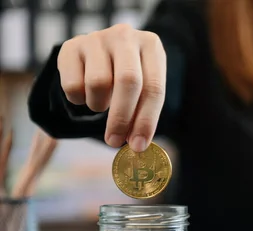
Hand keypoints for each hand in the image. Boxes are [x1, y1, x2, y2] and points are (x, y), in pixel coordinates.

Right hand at [57, 24, 166, 151]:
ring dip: (98, 105)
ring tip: (102, 104)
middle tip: (114, 141)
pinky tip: (85, 93)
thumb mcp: (144, 89)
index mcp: (152, 46)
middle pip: (127, 81)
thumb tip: (137, 145)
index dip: (146, 120)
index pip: (154, 87)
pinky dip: (79, 99)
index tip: (139, 145)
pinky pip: (73, 84)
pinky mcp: (71, 45)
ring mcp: (97, 38)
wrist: (103, 52)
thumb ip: (143, 113)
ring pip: (98, 83)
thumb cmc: (131, 77)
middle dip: (122, 117)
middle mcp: (125, 36)